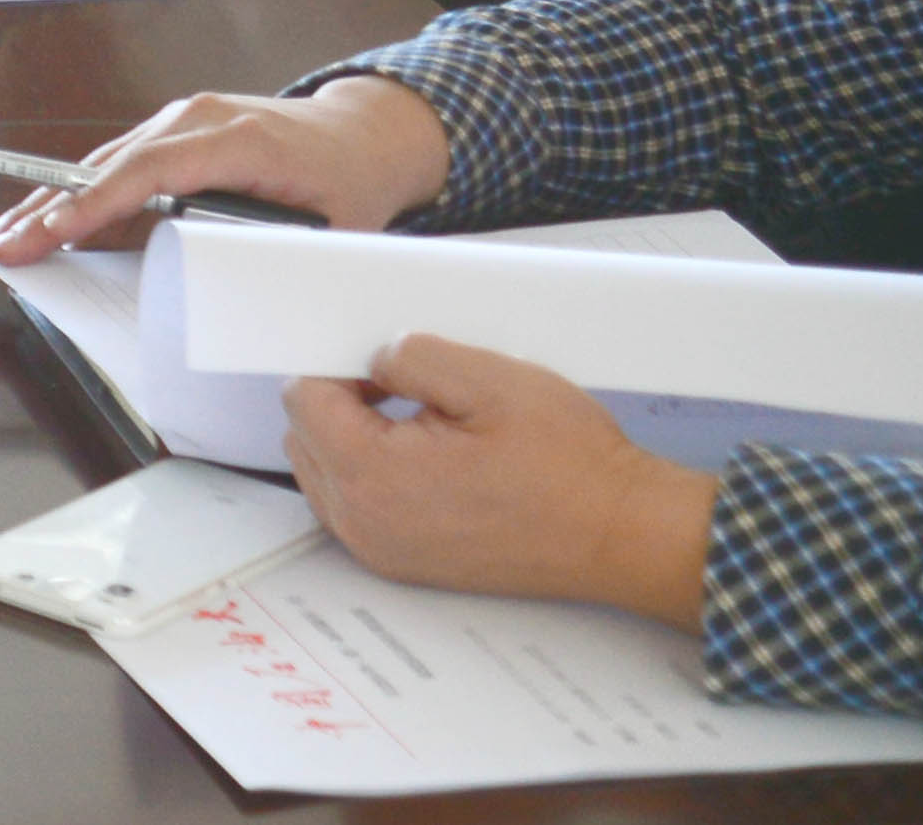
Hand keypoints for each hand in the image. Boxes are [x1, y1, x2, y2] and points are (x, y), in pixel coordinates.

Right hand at [0, 77, 451, 263]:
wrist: (366, 132)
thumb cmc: (351, 181)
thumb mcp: (333, 228)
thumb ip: (281, 256)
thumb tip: (232, 302)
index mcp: (239, 138)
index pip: (153, 169)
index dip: (99, 202)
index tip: (55, 233)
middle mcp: (199, 119)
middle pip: (109, 165)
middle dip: (48, 210)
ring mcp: (180, 122)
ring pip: (100, 164)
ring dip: (47, 204)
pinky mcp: (172, 134)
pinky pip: (114, 166)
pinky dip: (72, 196)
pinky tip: (38, 223)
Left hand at [284, 335, 718, 628]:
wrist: (621, 534)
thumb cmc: (568, 464)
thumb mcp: (489, 379)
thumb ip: (411, 356)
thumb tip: (373, 358)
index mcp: (372, 475)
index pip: (302, 400)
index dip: (337, 367)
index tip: (381, 363)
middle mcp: (364, 524)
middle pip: (303, 440)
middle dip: (339, 404)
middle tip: (404, 389)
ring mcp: (384, 552)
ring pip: (326, 477)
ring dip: (354, 442)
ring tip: (423, 423)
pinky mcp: (408, 565)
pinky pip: (356, 511)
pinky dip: (374, 478)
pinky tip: (431, 460)